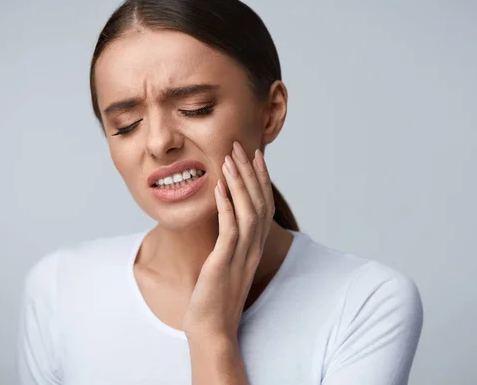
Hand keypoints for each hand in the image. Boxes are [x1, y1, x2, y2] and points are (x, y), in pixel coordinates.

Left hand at [183, 141, 274, 341]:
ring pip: (248, 211)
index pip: (263, 205)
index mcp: (255, 246)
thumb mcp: (227, 264)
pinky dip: (226, 206)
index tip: (255, 156)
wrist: (213, 328)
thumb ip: (231, 242)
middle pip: (259, 202)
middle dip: (250, 172)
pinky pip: (229, 229)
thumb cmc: (216, 297)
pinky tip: (219, 188)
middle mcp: (254, 248)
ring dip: (239, 183)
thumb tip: (226, 222)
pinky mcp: (225, 263)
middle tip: (241, 147)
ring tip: (229, 160)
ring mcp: (242, 255)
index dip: (261, 179)